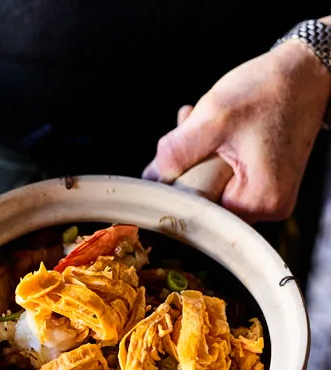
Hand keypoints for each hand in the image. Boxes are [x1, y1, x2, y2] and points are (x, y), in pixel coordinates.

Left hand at [142, 40, 330, 223]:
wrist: (305, 71)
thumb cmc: (269, 90)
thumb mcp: (213, 119)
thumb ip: (177, 152)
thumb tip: (150, 177)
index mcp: (259, 202)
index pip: (198, 211)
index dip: (176, 186)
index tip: (166, 160)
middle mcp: (266, 206)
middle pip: (203, 198)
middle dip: (185, 165)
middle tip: (184, 127)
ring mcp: (264, 193)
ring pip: (209, 183)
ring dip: (195, 153)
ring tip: (196, 119)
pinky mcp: (261, 179)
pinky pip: (223, 172)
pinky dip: (210, 150)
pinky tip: (208, 125)